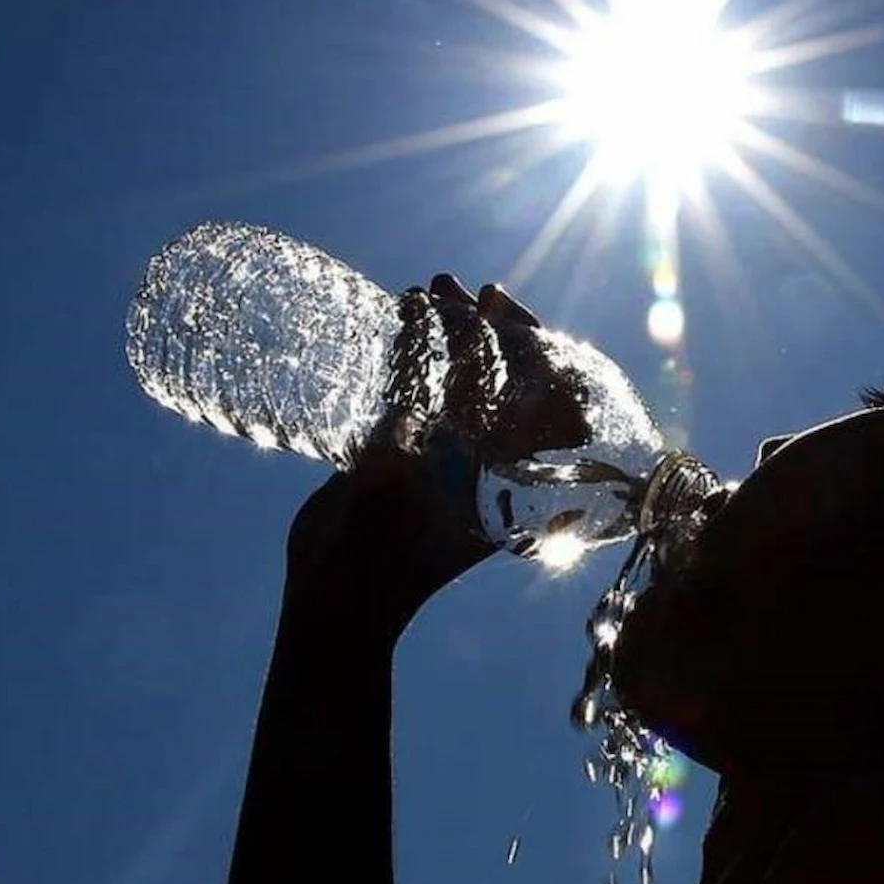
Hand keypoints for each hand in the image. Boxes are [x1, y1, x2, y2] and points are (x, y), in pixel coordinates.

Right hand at [281, 273, 553, 634]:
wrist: (338, 598)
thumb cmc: (398, 556)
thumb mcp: (437, 481)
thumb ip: (457, 428)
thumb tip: (477, 365)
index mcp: (516, 477)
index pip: (544, 396)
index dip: (529, 340)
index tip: (496, 302)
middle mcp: (489, 463)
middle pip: (503, 378)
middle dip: (484, 325)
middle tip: (458, 285)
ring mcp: (446, 458)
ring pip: (460, 380)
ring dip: (448, 332)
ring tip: (424, 288)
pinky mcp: (403, 458)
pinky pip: (420, 394)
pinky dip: (413, 354)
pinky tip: (399, 315)